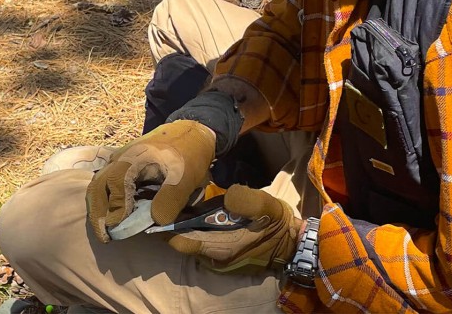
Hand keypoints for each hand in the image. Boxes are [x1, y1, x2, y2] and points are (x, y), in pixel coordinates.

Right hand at [86, 120, 215, 242]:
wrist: (192, 133)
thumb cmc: (189, 155)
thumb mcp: (186, 178)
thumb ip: (171, 199)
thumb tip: (154, 221)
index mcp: (135, 157)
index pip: (115, 183)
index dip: (115, 207)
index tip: (120, 226)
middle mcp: (121, 157)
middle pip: (98, 186)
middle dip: (98, 213)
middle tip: (105, 237)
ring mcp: (119, 159)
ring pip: (99, 184)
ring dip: (100, 207)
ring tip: (108, 229)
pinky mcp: (122, 163)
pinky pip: (106, 182)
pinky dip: (106, 199)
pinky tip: (116, 214)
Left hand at [168, 184, 300, 271]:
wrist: (291, 244)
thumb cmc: (278, 227)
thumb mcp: (269, 208)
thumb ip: (249, 201)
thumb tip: (228, 196)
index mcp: (221, 248)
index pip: (181, 242)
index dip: (167, 226)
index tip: (159, 205)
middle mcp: (213, 256)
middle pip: (182, 240)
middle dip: (173, 221)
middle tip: (165, 195)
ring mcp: (216, 256)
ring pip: (190, 239)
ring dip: (183, 223)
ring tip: (176, 198)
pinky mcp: (221, 251)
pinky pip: (200, 239)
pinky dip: (194, 226)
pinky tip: (195, 208)